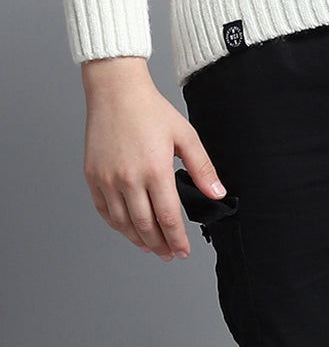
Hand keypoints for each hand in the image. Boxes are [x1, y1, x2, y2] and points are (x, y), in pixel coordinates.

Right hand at [81, 56, 225, 261]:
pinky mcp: (92, 177)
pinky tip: (129, 229)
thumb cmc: (152, 111)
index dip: (177, 238)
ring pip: (123, 223)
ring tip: (152, 247)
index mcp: (155, 170)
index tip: (184, 251)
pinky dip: (117, 226)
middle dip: (160, 245)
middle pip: (145, 226)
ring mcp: (107, 180)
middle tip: (169, 254)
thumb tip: (217, 193)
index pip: (168, 217)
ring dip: (138, 240)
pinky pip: (104, 211)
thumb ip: (202, 168)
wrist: (116, 92)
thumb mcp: (185, 135)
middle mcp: (128, 179)